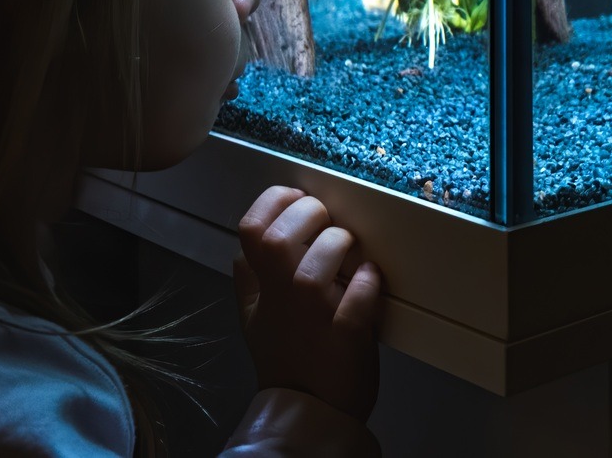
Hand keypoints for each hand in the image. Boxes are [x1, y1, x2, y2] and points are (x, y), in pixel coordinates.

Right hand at [234, 186, 384, 421]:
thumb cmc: (288, 360)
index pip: (250, 228)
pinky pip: (358, 298)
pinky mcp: (347, 335)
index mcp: (260, 289)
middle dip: (310, 215)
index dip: (274, 202)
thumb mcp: (255, 321)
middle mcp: (281, 298)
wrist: (311, 412)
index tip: (298, 199)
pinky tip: (370, 278)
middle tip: (328, 224)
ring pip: (318, 264)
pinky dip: (367, 283)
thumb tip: (241, 252)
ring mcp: (313, 316)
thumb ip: (249, 284)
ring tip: (352, 254)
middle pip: (279, 238)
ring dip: (340, 246)